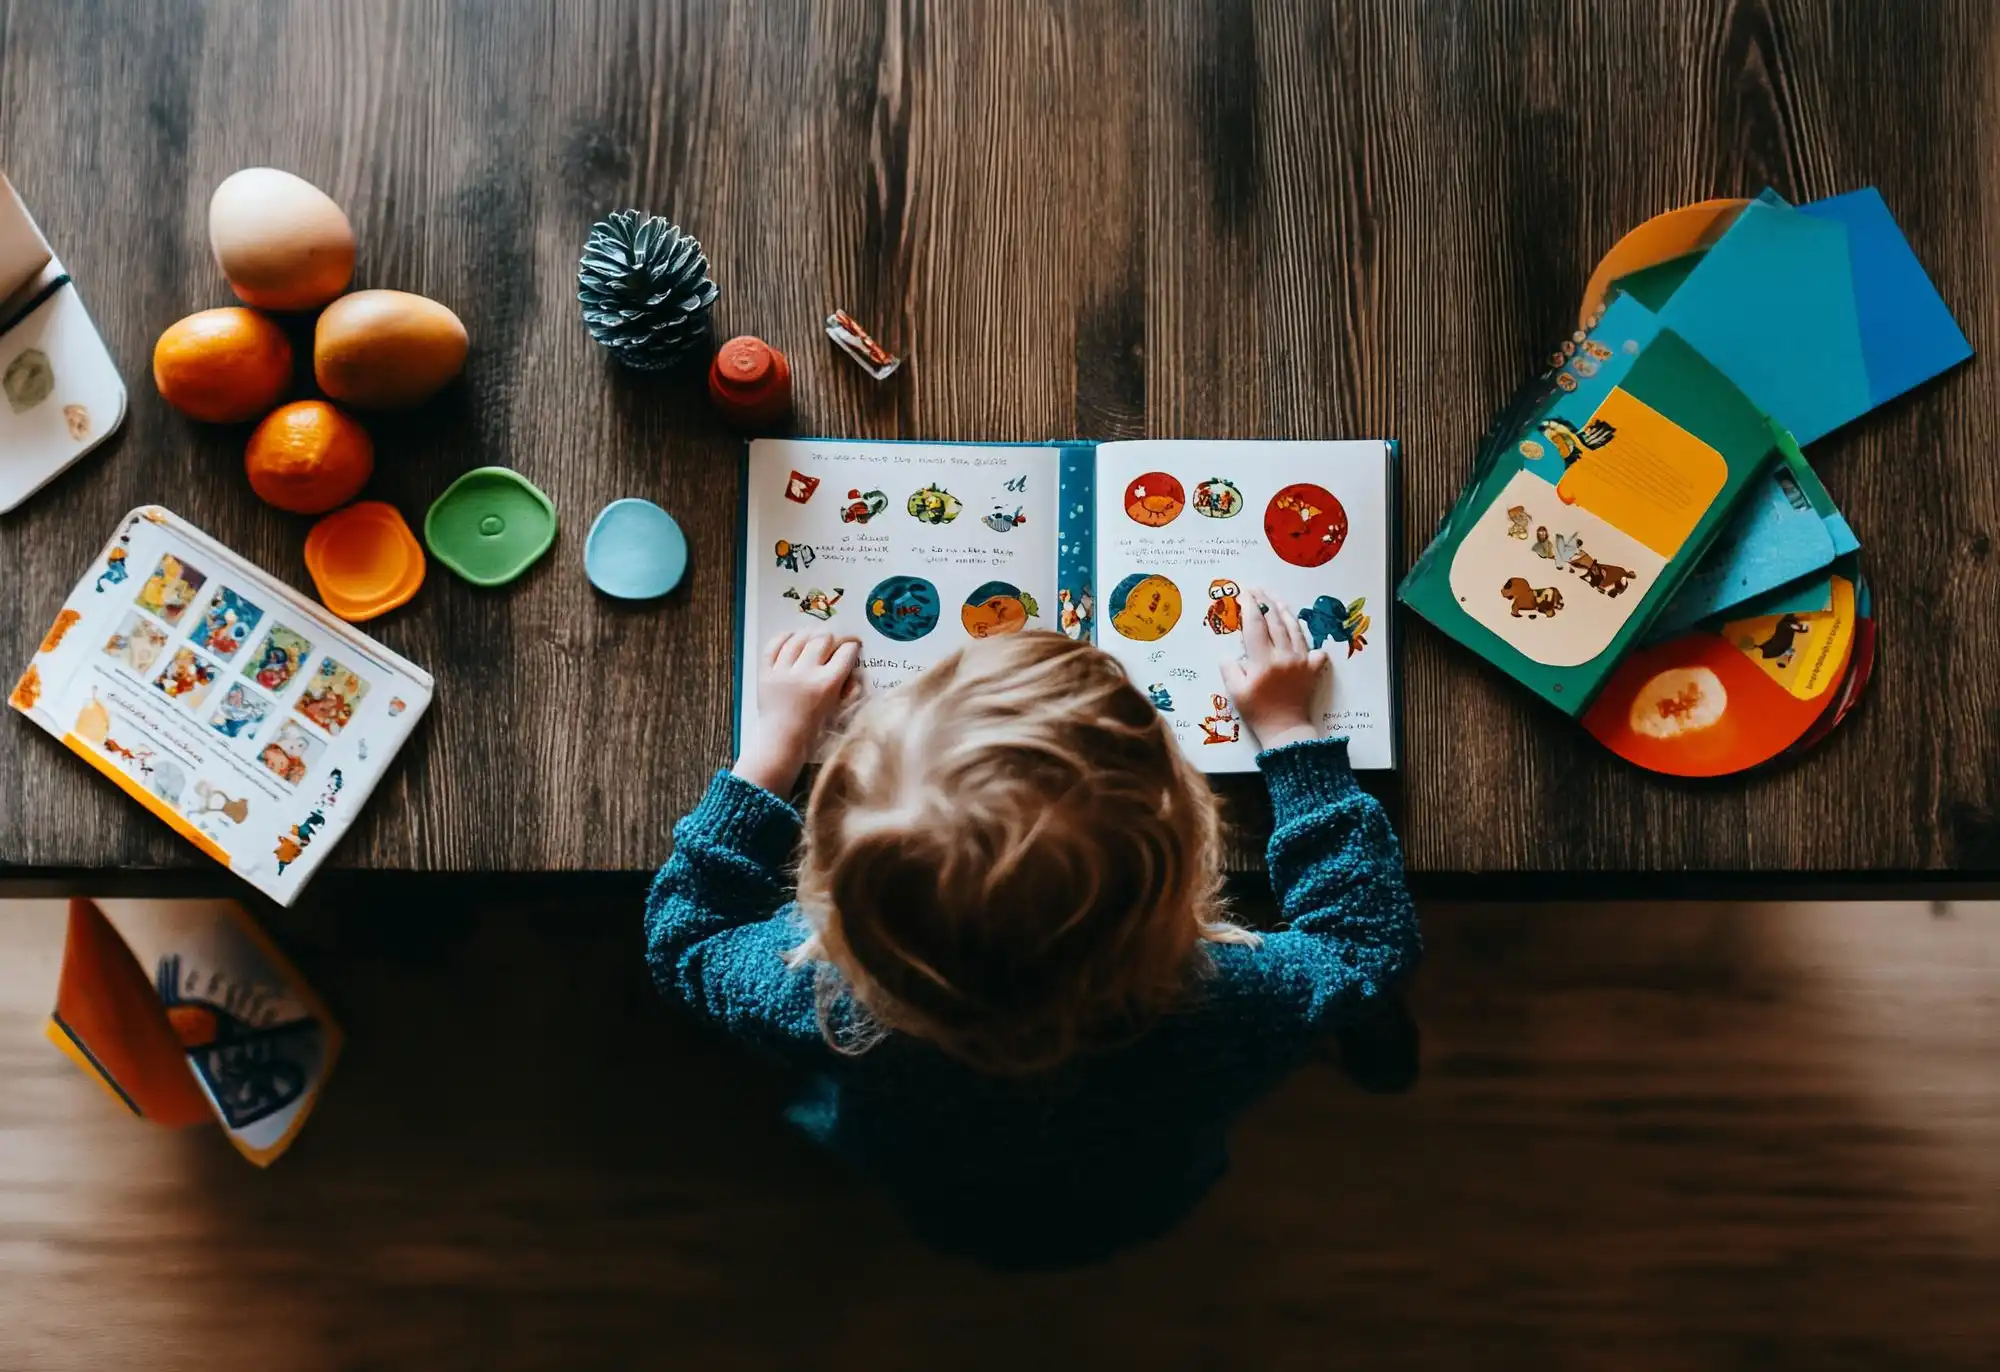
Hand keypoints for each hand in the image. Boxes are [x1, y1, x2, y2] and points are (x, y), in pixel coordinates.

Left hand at [734, 631, 860, 792]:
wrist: (780, 742)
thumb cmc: (813, 730)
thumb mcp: (837, 709)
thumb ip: (847, 687)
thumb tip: (852, 667)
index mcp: (827, 684)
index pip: (845, 652)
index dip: (852, 645)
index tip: (853, 645)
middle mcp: (805, 673)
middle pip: (823, 639)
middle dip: (834, 637)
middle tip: (836, 642)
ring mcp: (783, 671)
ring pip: (800, 638)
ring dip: (811, 634)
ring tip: (815, 637)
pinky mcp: (765, 672)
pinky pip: (774, 645)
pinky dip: (784, 637)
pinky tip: (792, 636)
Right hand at [1220, 585, 1326, 750]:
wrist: (1286, 730)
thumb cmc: (1258, 712)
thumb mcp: (1235, 692)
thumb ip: (1229, 668)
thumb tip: (1229, 652)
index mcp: (1263, 660)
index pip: (1254, 625)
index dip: (1248, 606)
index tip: (1243, 592)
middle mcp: (1284, 655)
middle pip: (1275, 620)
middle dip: (1265, 601)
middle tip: (1257, 588)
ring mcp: (1301, 660)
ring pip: (1294, 628)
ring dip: (1284, 611)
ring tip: (1276, 600)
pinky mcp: (1313, 668)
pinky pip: (1312, 646)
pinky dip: (1305, 637)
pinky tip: (1300, 632)